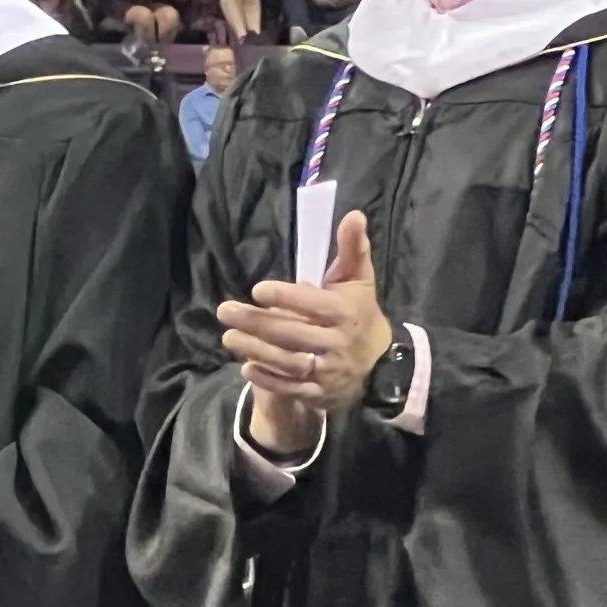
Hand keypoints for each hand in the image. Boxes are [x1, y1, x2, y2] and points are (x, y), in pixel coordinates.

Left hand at [217, 210, 392, 420]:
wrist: (381, 364)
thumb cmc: (359, 312)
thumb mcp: (359, 279)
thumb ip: (352, 248)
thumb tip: (353, 214)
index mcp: (345, 313)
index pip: (314, 304)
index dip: (286, 297)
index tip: (257, 290)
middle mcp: (338, 344)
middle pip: (293, 334)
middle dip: (257, 323)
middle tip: (225, 311)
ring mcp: (329, 371)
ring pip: (289, 362)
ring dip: (255, 350)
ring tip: (228, 337)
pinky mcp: (320, 392)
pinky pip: (292, 388)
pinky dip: (268, 379)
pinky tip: (246, 368)